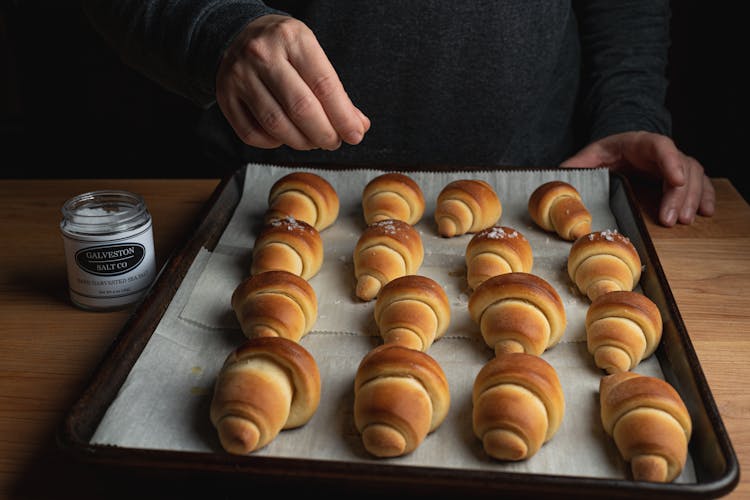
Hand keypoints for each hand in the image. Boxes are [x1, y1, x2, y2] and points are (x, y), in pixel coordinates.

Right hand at [215, 14, 370, 150]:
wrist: (239, 34)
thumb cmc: (284, 50)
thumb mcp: (312, 55)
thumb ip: (336, 91)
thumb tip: (357, 126)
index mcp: (293, 39)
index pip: (324, 85)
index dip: (343, 117)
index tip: (355, 135)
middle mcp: (263, 54)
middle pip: (301, 108)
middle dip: (324, 134)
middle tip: (334, 142)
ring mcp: (240, 75)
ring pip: (276, 125)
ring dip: (302, 142)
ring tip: (313, 141)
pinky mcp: (224, 96)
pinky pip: (252, 134)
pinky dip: (273, 143)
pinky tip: (284, 136)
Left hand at [561, 131, 714, 226]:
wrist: (617, 151)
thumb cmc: (603, 155)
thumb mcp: (587, 158)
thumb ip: (575, 167)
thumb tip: (557, 178)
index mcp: (639, 142)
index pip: (660, 145)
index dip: (670, 161)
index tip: (676, 180)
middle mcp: (661, 151)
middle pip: (681, 165)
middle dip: (680, 193)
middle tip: (672, 219)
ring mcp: (674, 163)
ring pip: (694, 175)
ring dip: (692, 199)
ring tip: (684, 221)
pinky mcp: (679, 176)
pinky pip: (699, 183)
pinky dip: (705, 196)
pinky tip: (706, 212)